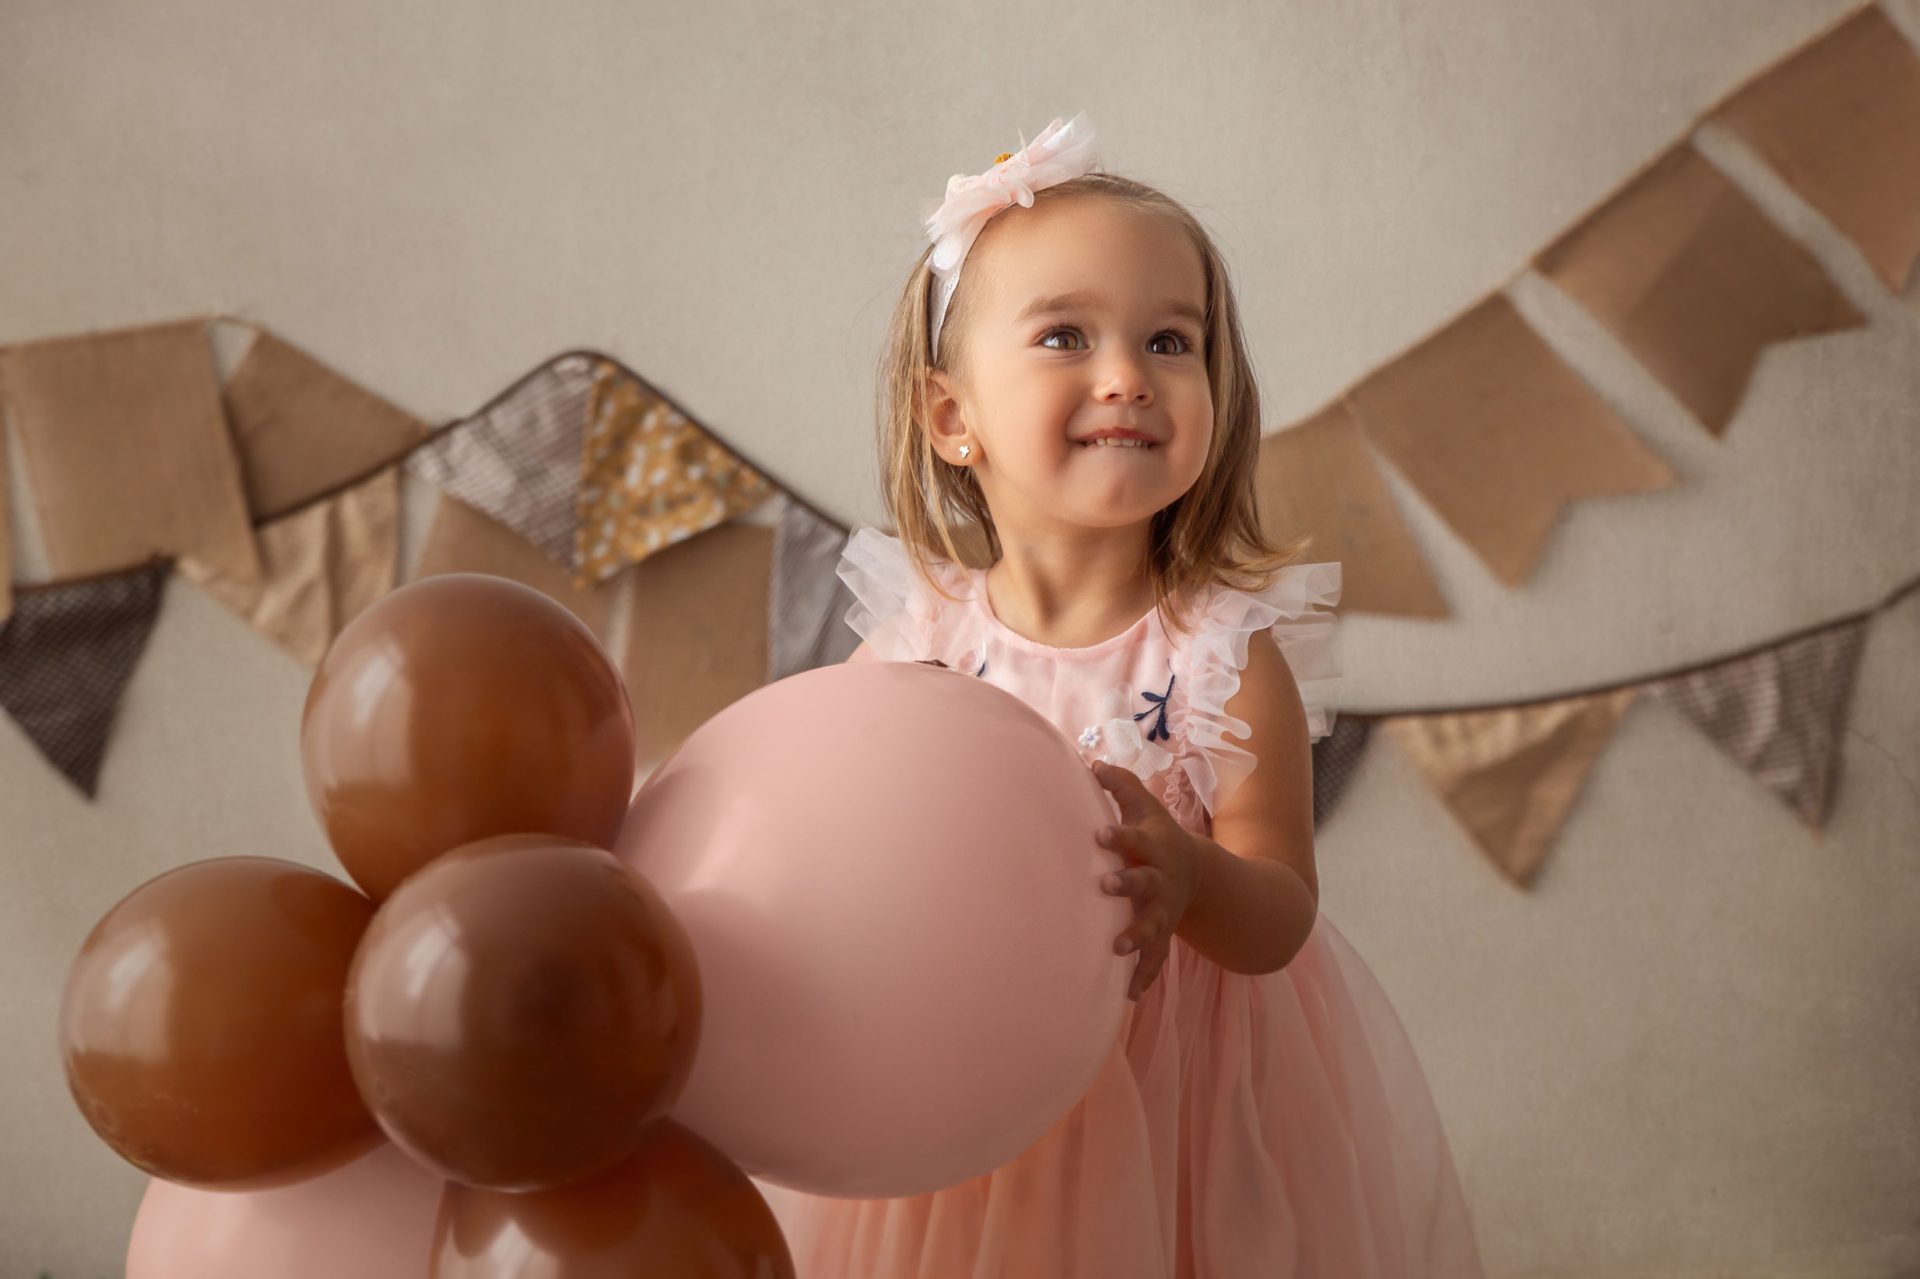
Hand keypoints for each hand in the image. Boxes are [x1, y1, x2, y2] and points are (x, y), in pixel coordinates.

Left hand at [1089, 760, 1197, 1001]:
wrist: (1195, 873)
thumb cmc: (1157, 835)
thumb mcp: (1145, 807)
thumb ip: (1120, 784)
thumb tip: (1091, 761)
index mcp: (1153, 848)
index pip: (1133, 839)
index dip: (1118, 836)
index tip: (1098, 834)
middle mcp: (1160, 880)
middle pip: (1145, 882)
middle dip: (1127, 884)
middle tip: (1104, 885)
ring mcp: (1163, 911)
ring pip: (1152, 925)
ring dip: (1136, 936)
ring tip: (1117, 949)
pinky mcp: (1161, 935)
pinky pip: (1155, 960)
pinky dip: (1144, 978)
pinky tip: (1128, 997)